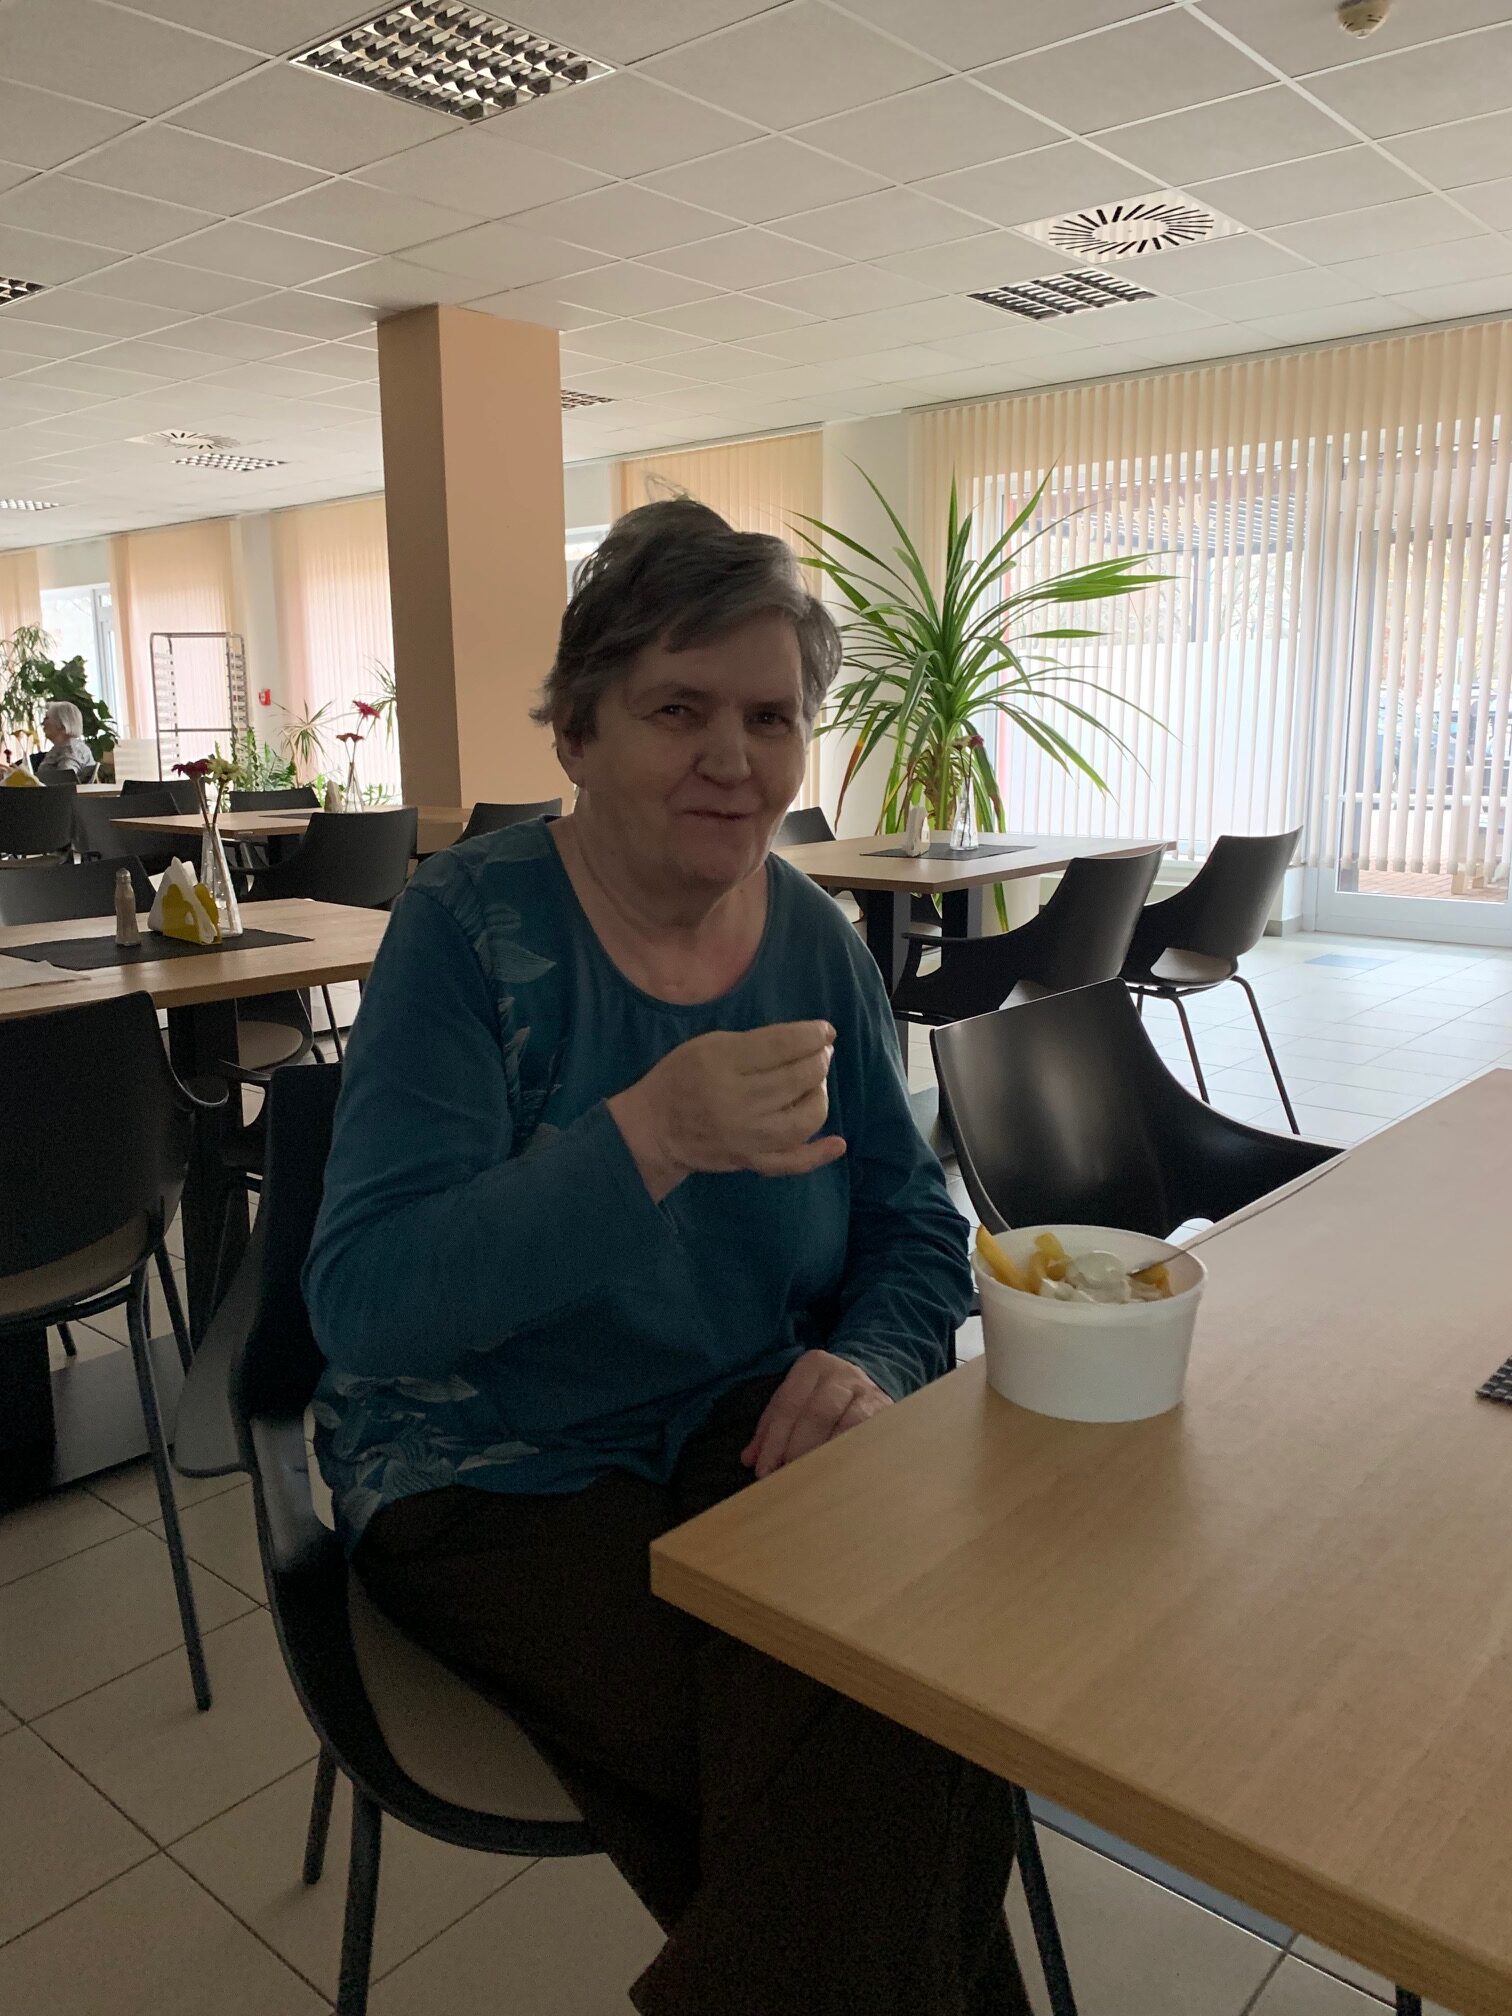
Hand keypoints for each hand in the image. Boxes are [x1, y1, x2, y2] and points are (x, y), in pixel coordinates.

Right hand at [610, 1022, 845, 1201]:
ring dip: (820, 1096)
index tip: (826, 1031)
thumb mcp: (708, 1045)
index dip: (812, 1036)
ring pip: (803, 1119)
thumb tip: (804, 1041)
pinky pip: (791, 1162)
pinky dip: (818, 1155)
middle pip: (797, 1079)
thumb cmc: (680, 1077)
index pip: (781, 1046)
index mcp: (722, 1063)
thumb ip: (754, 1043)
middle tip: (822, 1053)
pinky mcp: (750, 1161)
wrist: (654, 1128)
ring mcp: (746, 1136)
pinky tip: (838, 1143)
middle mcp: (737, 1101)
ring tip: (816, 1083)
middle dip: (819, 1061)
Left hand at [741, 1350, 890, 1478]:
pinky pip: (868, 1437)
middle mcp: (841, 1375)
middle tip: (787, 1478)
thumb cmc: (822, 1397)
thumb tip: (749, 1459)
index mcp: (812, 1366)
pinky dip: (852, 1457)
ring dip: (827, 1456)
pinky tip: (839, 1476)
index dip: (774, 1441)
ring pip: (846, 1426)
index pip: (788, 1404)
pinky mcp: (887, 1413)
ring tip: (811, 1481)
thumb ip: (770, 1426)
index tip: (764, 1471)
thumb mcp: (794, 1400)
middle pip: (816, 1414)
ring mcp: (867, 1393)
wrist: (871, 1382)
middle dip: (798, 1449)